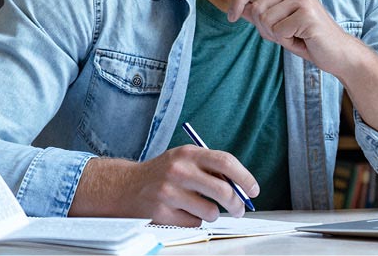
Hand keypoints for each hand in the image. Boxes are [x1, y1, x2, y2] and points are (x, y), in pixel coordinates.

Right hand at [70, 145, 258, 226]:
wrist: (123, 187)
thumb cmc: (162, 174)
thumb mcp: (183, 160)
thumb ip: (210, 168)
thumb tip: (241, 187)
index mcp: (187, 153)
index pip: (225, 162)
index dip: (244, 177)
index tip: (253, 190)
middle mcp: (178, 170)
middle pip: (223, 191)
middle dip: (237, 204)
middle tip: (240, 209)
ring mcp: (169, 192)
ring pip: (211, 212)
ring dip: (212, 214)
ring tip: (202, 209)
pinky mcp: (161, 213)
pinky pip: (194, 223)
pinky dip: (194, 221)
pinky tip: (181, 213)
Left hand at [227, 0, 352, 73]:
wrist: (337, 53)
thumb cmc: (307, 38)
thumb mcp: (279, 25)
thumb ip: (261, 14)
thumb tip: (240, 8)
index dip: (237, 0)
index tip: (231, 17)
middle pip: (257, 7)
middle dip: (264, 28)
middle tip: (284, 35)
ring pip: (266, 20)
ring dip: (276, 36)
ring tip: (295, 36)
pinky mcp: (307, 15)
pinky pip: (279, 32)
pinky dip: (286, 42)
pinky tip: (302, 40)